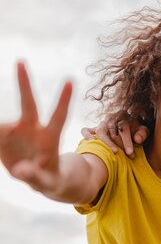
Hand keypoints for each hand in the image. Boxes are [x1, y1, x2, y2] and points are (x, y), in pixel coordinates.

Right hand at [0, 62, 71, 190]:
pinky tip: (6, 148)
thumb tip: (21, 171)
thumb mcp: (48, 182)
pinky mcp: (3, 138)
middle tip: (21, 61)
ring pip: (3, 127)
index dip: (64, 100)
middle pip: (29, 104)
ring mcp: (18, 132)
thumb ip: (36, 177)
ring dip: (1, 135)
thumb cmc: (51, 178)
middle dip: (25, 83)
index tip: (71, 81)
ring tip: (18, 162)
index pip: (59, 116)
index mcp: (50, 138)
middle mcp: (34, 130)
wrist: (40, 178)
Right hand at [80, 120, 149, 158]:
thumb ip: (142, 134)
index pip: (124, 128)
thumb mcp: (142, 130)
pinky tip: (91, 142)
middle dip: (120, 145)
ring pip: (101, 131)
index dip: (127, 141)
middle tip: (126, 156)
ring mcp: (101, 123)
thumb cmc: (135, 130)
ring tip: (113, 152)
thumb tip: (137, 140)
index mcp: (123, 116)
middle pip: (113, 132)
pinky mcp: (93, 128)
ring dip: (107, 142)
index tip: (130, 153)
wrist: (127, 125)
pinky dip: (87, 135)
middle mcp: (110, 118)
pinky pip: (85, 130)